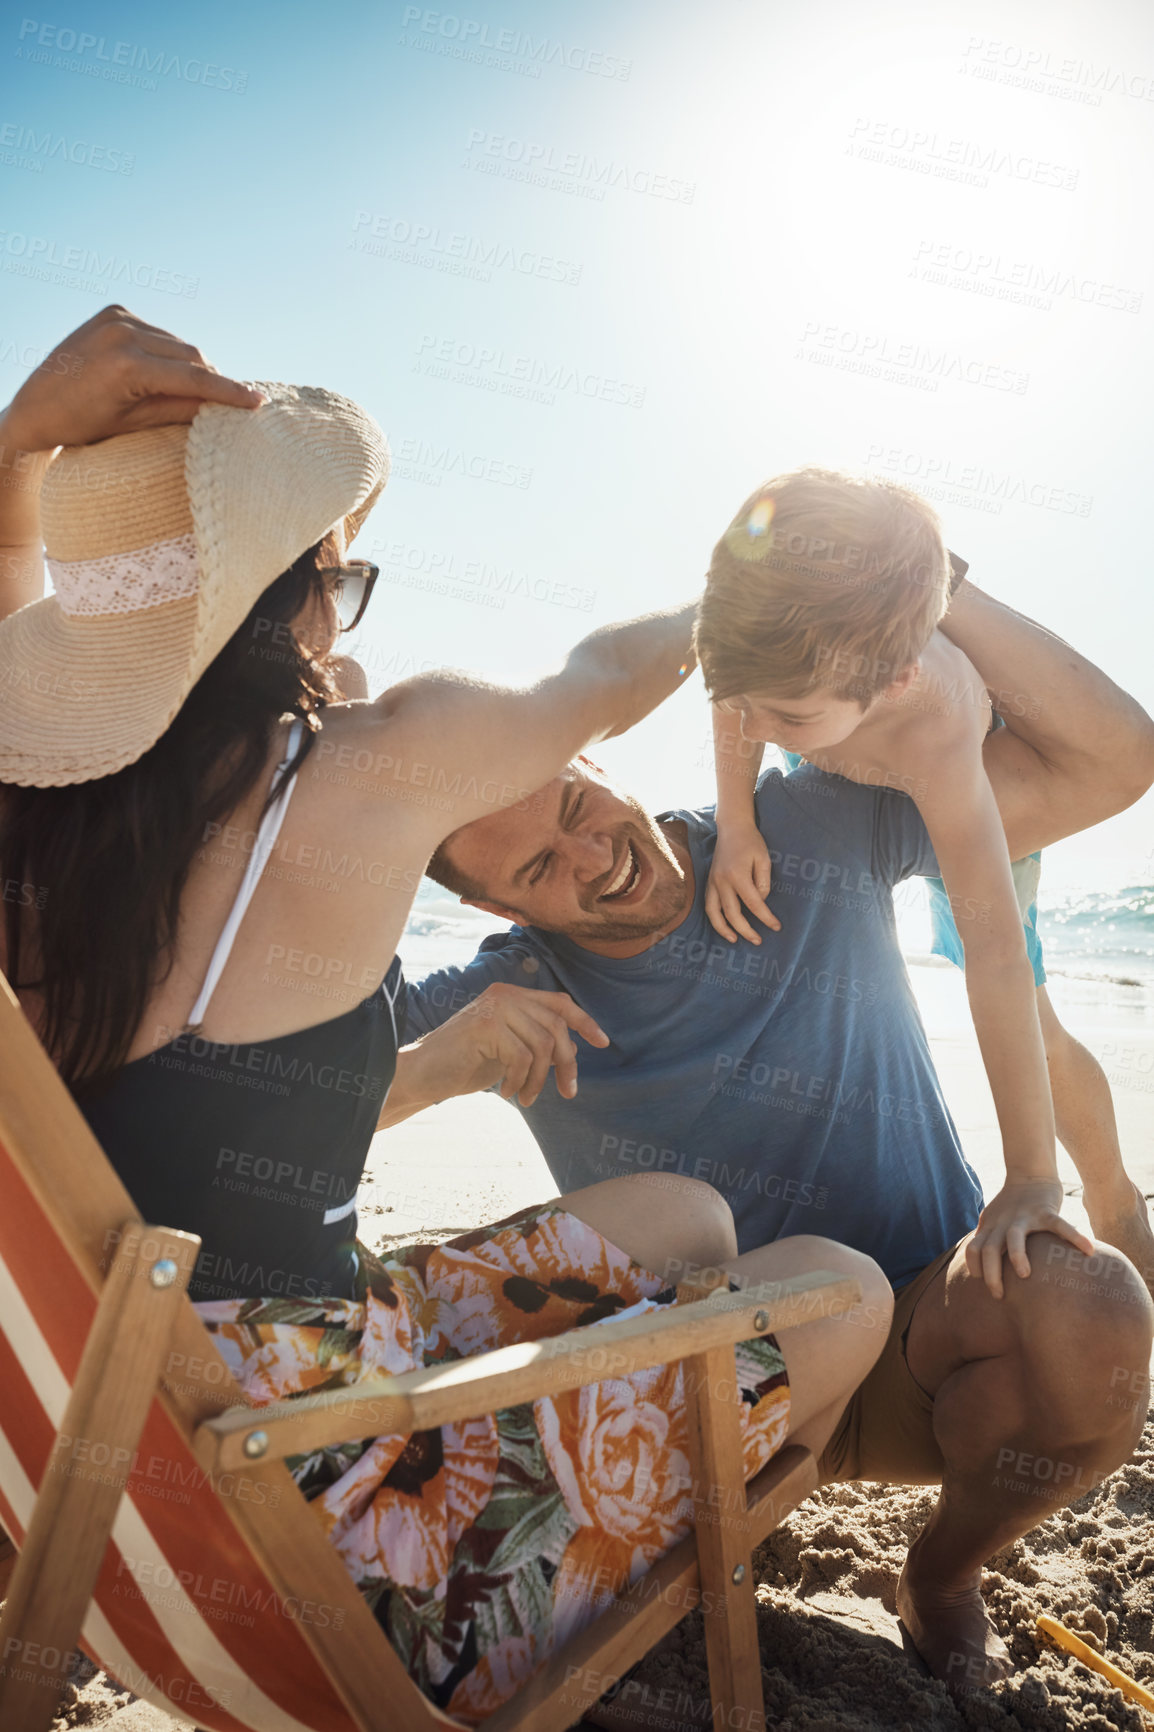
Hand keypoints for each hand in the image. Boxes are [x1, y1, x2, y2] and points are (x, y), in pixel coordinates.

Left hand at [0, 305, 263, 453]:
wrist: (34, 407)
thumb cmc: (80, 427)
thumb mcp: (134, 425)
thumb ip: (179, 410)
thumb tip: (220, 409)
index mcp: (126, 365)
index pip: (193, 377)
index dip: (228, 392)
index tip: (257, 402)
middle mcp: (122, 333)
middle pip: (191, 355)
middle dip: (211, 379)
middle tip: (229, 403)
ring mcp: (116, 317)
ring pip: (177, 343)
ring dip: (191, 365)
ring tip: (194, 391)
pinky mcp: (113, 311)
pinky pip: (158, 332)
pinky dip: (168, 351)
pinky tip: (164, 370)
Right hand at [413, 982, 608, 1106]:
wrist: (422, 1074)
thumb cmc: (464, 1064)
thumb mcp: (508, 1052)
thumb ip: (536, 1044)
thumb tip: (573, 1050)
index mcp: (512, 995)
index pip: (559, 1003)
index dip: (584, 1022)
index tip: (603, 1043)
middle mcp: (505, 994)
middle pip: (556, 1026)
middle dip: (567, 1064)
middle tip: (566, 1092)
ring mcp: (494, 1007)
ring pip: (542, 1045)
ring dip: (539, 1079)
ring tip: (526, 1097)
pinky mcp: (484, 1026)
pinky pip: (521, 1057)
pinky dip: (519, 1081)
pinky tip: (505, 1092)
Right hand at [705, 823, 779, 943]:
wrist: (732, 828)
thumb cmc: (751, 842)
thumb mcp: (764, 859)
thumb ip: (763, 883)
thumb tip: (760, 901)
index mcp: (737, 875)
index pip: (754, 904)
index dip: (766, 918)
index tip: (776, 927)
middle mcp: (722, 882)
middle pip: (733, 914)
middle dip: (746, 930)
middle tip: (758, 941)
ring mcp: (713, 882)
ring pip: (714, 913)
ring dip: (723, 929)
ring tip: (735, 940)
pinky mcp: (709, 882)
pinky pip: (709, 905)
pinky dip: (715, 919)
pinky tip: (724, 926)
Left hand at [966, 1178, 1094, 1298]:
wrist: (1030, 1173)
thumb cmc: (1011, 1202)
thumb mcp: (992, 1219)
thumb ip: (987, 1238)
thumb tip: (981, 1266)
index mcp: (991, 1227)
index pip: (974, 1249)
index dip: (975, 1268)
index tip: (983, 1283)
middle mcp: (1004, 1223)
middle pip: (989, 1250)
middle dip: (991, 1275)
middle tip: (999, 1295)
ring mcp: (1025, 1217)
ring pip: (1014, 1237)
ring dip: (1016, 1257)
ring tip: (1024, 1275)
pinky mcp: (1046, 1211)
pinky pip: (1060, 1226)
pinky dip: (1075, 1237)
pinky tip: (1089, 1251)